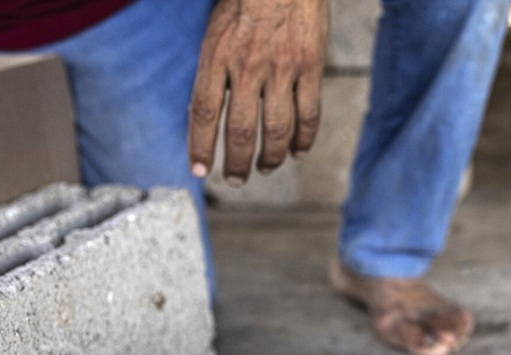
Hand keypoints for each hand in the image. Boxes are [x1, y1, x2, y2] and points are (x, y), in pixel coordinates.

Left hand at [188, 0, 329, 184]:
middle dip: (237, 163)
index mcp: (218, 55)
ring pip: (277, 130)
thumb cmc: (245, 1)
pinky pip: (309, 114)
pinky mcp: (311, 68)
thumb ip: (214, 71)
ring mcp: (283, 69)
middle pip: (241, 130)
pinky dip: (304, 140)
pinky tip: (298, 152)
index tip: (199, 170)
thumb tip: (207, 113)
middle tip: (234, 180)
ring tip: (265, 168)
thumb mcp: (216, 32)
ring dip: (270, 157)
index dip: (201, 146)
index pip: (205, 112)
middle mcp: (248, 66)